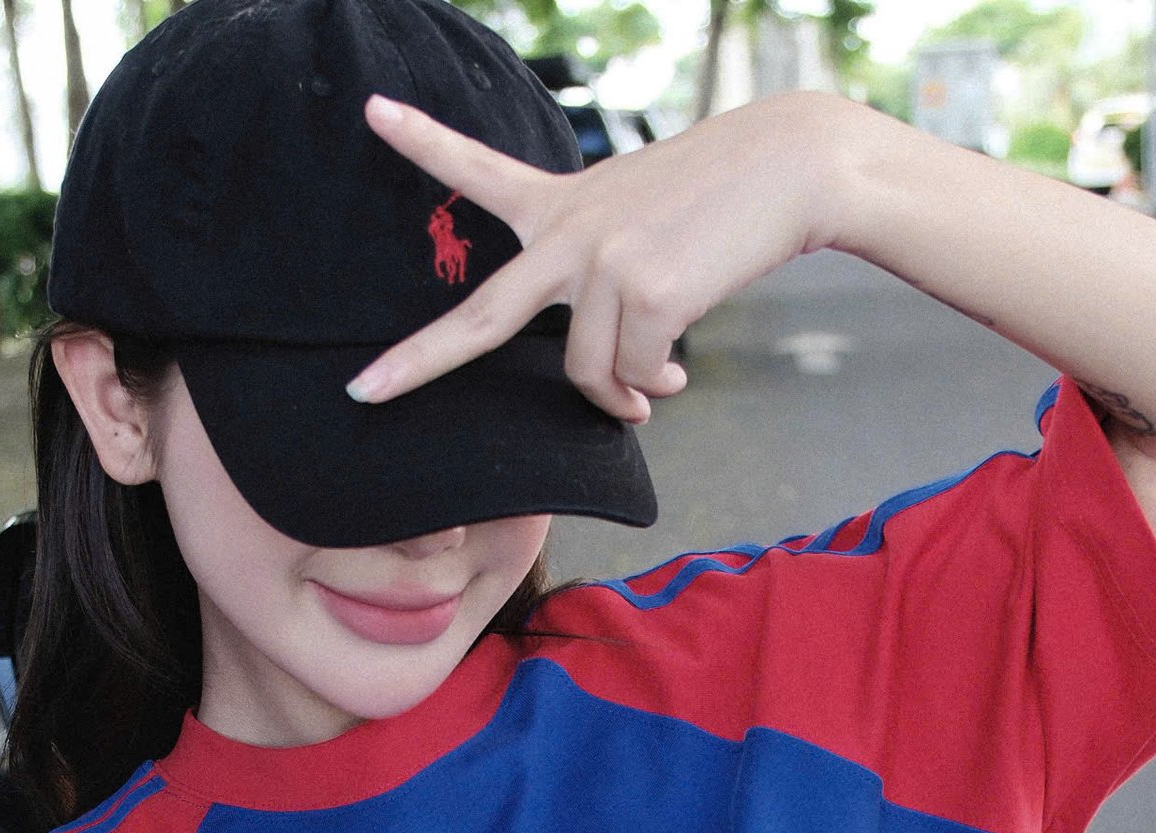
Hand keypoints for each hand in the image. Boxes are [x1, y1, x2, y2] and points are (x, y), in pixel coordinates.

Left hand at [347, 88, 856, 421]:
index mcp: (563, 203)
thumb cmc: (723, 200)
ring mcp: (604, 261)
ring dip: (624, 396)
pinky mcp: (648, 290)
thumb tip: (621, 389)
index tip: (373, 113)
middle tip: (362, 394)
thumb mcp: (643, 223)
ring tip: (657, 388)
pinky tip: (680, 372)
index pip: (481, 171)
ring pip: (588, 373)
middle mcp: (570, 232)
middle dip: (417, 361)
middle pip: (481, 317)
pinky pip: (638, 375)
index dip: (423, 143)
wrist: (793, 166)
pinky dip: (659, 386)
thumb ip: (607, 292)